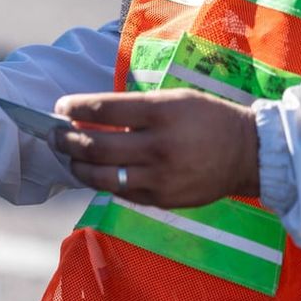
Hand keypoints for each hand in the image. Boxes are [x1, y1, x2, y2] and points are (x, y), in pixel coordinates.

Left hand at [51, 88, 259, 207]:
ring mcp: (159, 177)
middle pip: (95, 146)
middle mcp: (159, 147)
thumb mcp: (173, 100)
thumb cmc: (205, 118)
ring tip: (68, 155)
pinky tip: (93, 171)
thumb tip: (85, 117)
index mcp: (162, 113)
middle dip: (65, 139)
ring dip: (76, 165)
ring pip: (101, 176)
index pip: (103, 109)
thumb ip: (131, 109)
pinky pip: (119, 191)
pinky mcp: (161, 200)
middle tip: (52, 134)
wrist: (248, 153)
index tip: (59, 107)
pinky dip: (101, 181)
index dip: (74, 108)